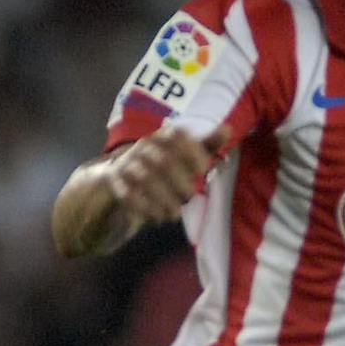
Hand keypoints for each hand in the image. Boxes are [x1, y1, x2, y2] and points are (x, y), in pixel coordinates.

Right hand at [105, 124, 230, 223]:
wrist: (122, 178)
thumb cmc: (164, 166)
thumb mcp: (185, 154)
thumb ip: (206, 145)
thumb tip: (228, 129)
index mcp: (163, 137)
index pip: (178, 137)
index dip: (193, 152)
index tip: (203, 170)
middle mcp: (144, 146)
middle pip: (164, 161)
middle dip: (181, 182)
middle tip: (189, 196)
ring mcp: (128, 163)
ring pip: (147, 179)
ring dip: (165, 200)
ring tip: (174, 213)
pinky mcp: (116, 181)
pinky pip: (129, 194)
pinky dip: (146, 208)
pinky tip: (157, 217)